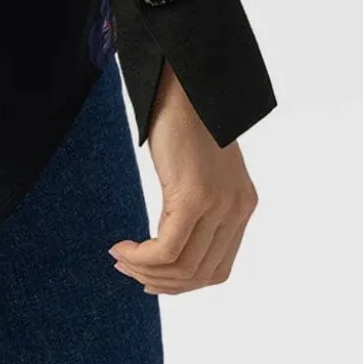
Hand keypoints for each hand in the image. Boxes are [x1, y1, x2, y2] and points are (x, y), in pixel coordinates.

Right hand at [109, 62, 257, 294]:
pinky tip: (122, 247)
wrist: (185, 81)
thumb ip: (199, 202)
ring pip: (183, 267)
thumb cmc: (185, 116)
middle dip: (162, 282)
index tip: (151, 276)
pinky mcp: (194, 197)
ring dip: (146, 271)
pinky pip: (167, 249)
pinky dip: (142, 257)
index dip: (182, 282)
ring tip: (121, 258)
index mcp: (241, 206)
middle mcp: (236, 210)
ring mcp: (218, 205)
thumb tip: (174, 234)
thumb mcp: (200, 168)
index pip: (217, 268)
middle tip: (129, 271)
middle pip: (201, 275)